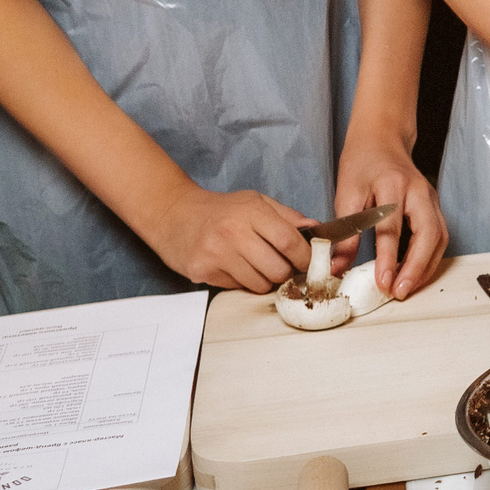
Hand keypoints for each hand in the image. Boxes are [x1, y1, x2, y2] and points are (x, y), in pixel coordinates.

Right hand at [145, 184, 314, 292]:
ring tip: (256, 266)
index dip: (305, 256)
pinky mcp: (202, 272)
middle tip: (282, 266)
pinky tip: (233, 267)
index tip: (309, 261)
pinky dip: (241, 281)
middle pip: (277, 269)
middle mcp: (233, 233)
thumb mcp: (255, 201)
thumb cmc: (220, 209)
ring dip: (264, 280)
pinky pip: (236, 287)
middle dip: (286, 272)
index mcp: (251, 212)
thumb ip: (288, 216)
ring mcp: (216, 254)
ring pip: (258, 284)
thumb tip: (317, 229)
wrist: (173, 214)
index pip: (289, 241)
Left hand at [333, 122, 448, 298]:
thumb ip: (344, 232)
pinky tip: (415, 273)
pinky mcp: (435, 207)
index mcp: (393, 185)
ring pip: (440, 237)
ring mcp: (431, 199)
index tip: (382, 282)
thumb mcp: (345, 194)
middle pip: (429, 233)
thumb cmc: (362, 164)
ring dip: (426, 267)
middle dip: (417, 267)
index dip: (388, 257)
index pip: (392, 227)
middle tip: (401, 291)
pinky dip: (430, 259)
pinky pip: (440, 236)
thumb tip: (336, 268)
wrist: (382, 139)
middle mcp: (419, 192)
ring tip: (408, 288)